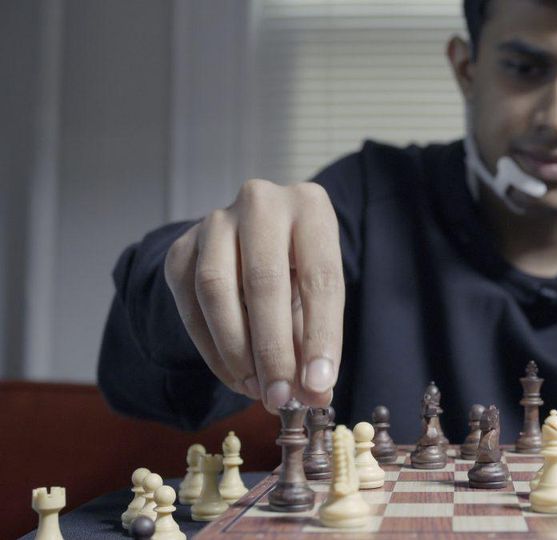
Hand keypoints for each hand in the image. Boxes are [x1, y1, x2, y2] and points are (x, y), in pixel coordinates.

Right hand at [164, 179, 343, 412]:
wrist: (254, 239)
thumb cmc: (298, 269)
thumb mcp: (317, 295)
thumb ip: (316, 341)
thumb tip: (314, 396)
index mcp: (311, 207)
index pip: (320, 277)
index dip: (321, 336)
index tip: (319, 384)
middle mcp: (261, 202)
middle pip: (264, 282)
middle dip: (273, 351)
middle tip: (281, 398)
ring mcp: (215, 221)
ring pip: (216, 290)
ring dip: (237, 351)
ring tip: (257, 390)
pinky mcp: (182, 247)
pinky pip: (190, 304)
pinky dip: (212, 349)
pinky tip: (235, 376)